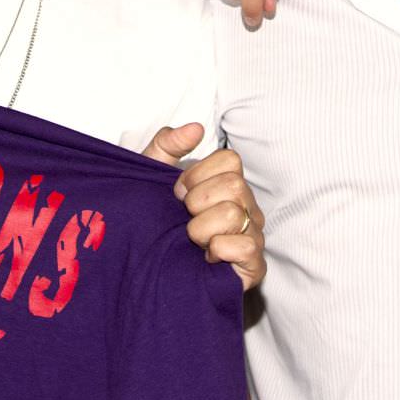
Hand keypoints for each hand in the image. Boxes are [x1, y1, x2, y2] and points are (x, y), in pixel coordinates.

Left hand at [140, 123, 265, 290]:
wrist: (145, 271)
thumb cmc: (153, 222)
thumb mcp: (150, 177)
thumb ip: (167, 145)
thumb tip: (195, 127)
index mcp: (227, 183)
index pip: (230, 160)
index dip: (197, 176)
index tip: (178, 194)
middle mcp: (247, 206)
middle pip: (235, 186)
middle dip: (197, 203)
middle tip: (184, 219)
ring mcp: (253, 235)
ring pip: (236, 215)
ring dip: (201, 230)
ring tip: (192, 241)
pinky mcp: (254, 266)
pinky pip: (245, 248)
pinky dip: (218, 251)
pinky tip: (206, 258)